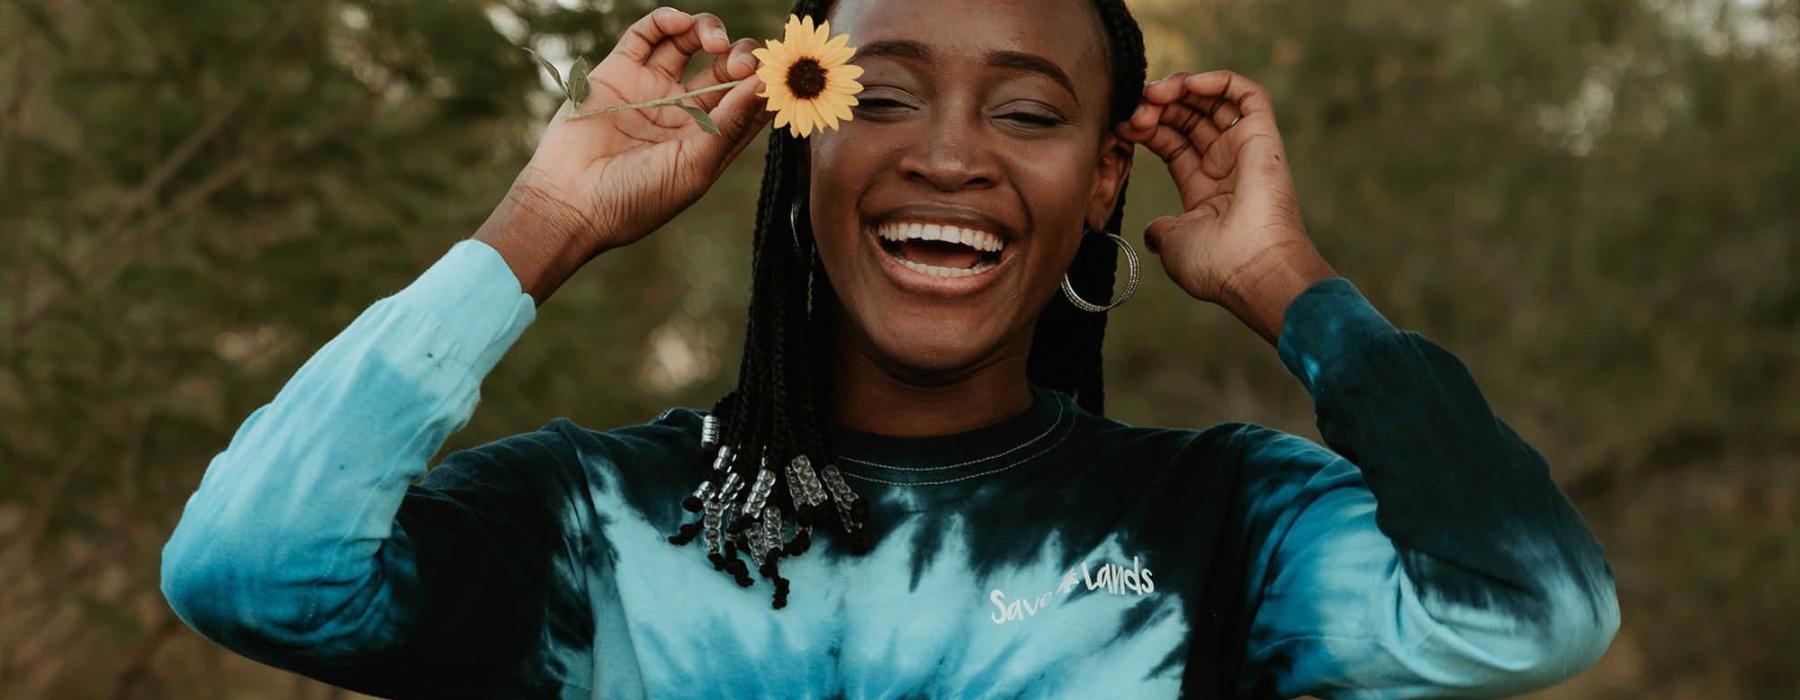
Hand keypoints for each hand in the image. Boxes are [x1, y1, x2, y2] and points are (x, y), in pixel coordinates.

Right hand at [479, 7, 772, 301]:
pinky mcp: (619, 72)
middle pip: (724, 68)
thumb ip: (730, 124)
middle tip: (740, 63)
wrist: (570, 202)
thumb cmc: (637, 198)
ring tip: (713, 42)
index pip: (748, 101)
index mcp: (708, 139)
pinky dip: (667, 21)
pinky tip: (681, 25)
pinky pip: (647, 35)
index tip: (777, 75)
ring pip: (689, 42)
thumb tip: (763, 86)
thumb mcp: (695, 166)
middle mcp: (683, 111)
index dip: (765, 84)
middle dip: (740, 57)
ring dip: (709, 31)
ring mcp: (651, 89)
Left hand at [1116, 71, 1336, 342]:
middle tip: (1135, 109)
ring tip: (1153, 94)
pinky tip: (1187, 84)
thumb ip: (1161, 232)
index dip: (1146, 129)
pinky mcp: (1264, 137)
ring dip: (1179, 89)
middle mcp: (1227, 167)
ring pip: (1213, 101)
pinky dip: (1217, 80)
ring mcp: (1246, 150)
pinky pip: (1246, 94)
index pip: (1172, 143)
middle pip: (1189, 118)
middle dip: (1157, 107)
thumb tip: (1152, 233)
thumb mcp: (1174, 246)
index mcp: (1206, 190)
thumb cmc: (1217, 266)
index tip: (1121, 127)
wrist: (1253, 270)